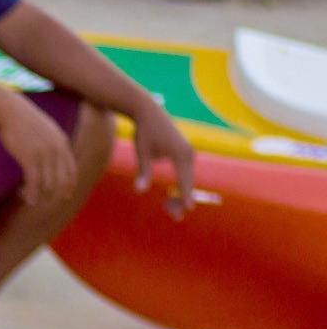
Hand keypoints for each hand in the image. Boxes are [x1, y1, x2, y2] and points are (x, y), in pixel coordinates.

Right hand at [0, 96, 78, 206]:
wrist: (10, 110)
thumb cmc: (24, 121)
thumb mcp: (46, 130)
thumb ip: (53, 142)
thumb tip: (54, 156)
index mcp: (62, 143)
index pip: (72, 170)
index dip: (69, 186)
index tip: (64, 196)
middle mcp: (57, 149)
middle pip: (61, 180)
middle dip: (55, 195)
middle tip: (45, 203)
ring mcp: (44, 153)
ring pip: (48, 184)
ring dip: (40, 196)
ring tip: (31, 200)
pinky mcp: (29, 157)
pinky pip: (34, 182)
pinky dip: (32, 193)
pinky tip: (28, 200)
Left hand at [131, 102, 196, 217]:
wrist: (148, 112)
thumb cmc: (144, 132)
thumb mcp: (141, 152)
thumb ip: (143, 172)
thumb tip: (140, 190)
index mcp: (180, 154)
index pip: (184, 179)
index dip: (185, 195)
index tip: (188, 209)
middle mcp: (188, 153)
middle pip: (188, 181)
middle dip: (183, 198)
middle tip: (176, 217)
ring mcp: (188, 152)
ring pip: (187, 177)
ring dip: (182, 193)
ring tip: (172, 209)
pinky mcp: (184, 151)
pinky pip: (185, 172)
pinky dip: (181, 183)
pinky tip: (174, 196)